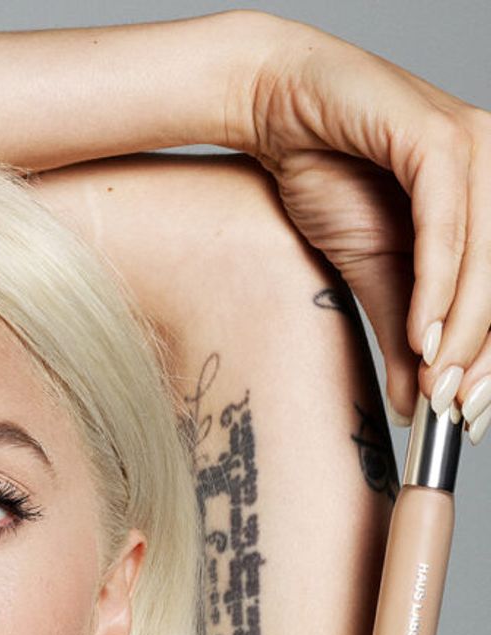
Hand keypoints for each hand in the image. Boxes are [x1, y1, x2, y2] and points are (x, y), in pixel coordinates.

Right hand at [243, 15, 490, 433]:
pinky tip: (423, 333)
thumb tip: (418, 403)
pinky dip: (439, 284)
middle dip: (483, 354)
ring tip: (437, 383)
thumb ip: (400, 332)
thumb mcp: (371, 272)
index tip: (470, 415)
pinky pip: (447, 223)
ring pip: (486, 256)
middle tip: (455, 411)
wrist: (273, 110)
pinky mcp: (434, 136)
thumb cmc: (327, 173)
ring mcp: (472, 144)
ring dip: (463, 329)